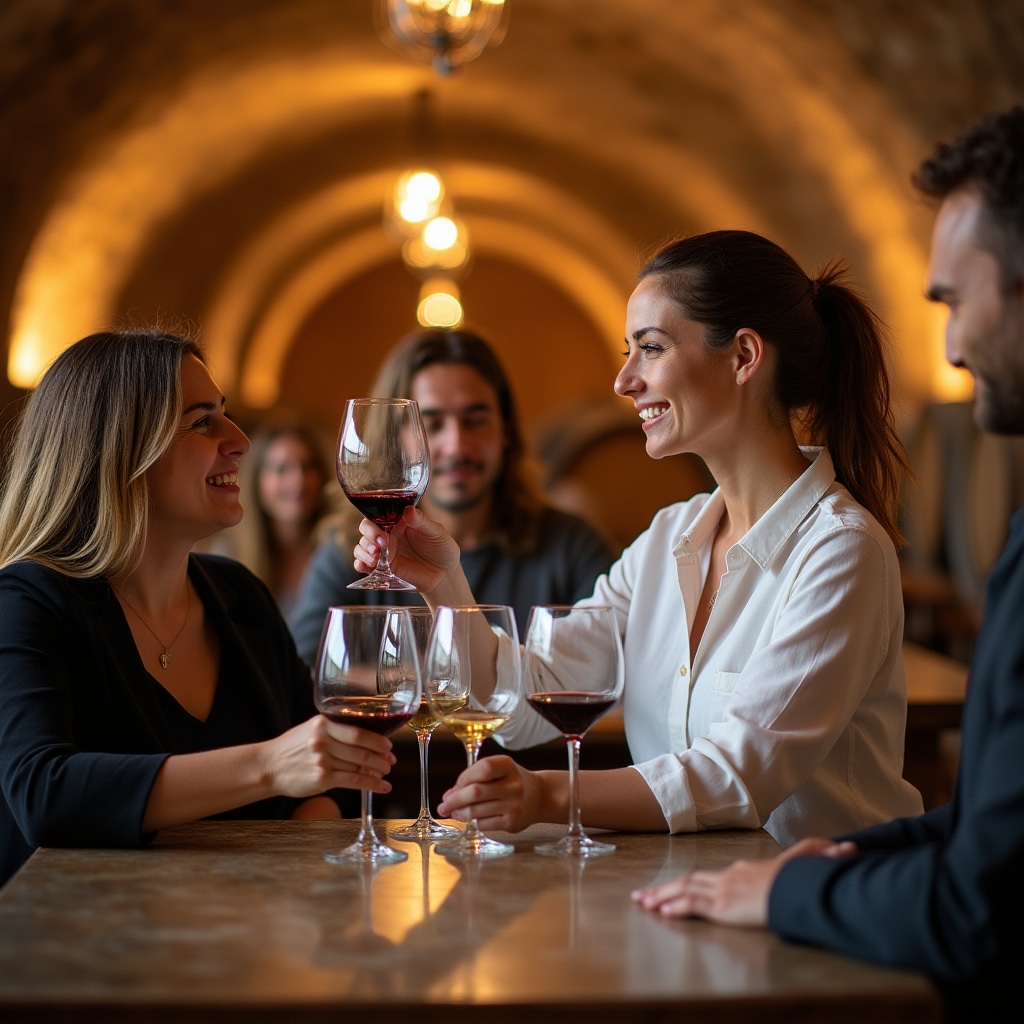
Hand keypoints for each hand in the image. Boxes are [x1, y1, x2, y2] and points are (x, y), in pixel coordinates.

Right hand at [258, 714, 397, 798]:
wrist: (269, 766)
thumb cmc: (293, 747)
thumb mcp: (312, 729)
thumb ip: (336, 729)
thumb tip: (368, 737)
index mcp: (324, 724)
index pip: (359, 732)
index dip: (378, 740)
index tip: (389, 745)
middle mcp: (323, 741)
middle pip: (362, 750)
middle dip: (381, 757)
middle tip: (391, 760)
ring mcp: (322, 761)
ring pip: (359, 766)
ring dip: (378, 771)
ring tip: (385, 773)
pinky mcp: (322, 779)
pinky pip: (353, 781)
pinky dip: (371, 785)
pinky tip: (381, 787)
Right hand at [354, 506, 460, 595]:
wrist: (445, 575)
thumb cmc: (443, 549)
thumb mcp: (436, 532)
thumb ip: (421, 521)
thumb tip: (408, 510)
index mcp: (399, 521)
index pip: (379, 515)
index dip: (376, 523)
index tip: (384, 534)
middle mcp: (389, 534)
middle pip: (366, 529)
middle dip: (368, 537)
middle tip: (381, 546)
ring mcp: (384, 551)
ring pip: (362, 546)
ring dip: (363, 551)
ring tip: (375, 559)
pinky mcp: (383, 567)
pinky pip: (364, 564)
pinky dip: (360, 564)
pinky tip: (366, 567)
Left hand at [436, 754, 543, 832]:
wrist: (540, 797)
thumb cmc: (511, 781)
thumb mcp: (498, 771)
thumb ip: (475, 778)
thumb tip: (449, 796)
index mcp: (508, 765)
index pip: (482, 768)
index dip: (463, 778)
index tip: (454, 787)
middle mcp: (514, 785)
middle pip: (476, 792)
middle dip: (455, 800)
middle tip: (443, 806)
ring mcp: (514, 805)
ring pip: (477, 811)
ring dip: (460, 813)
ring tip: (454, 812)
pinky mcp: (513, 823)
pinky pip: (484, 824)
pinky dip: (474, 822)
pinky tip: (473, 818)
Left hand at [630, 837, 857, 926]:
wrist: (796, 887)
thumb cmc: (802, 877)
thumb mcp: (811, 862)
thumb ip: (823, 854)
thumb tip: (848, 847)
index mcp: (743, 871)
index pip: (712, 877)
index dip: (693, 882)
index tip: (679, 888)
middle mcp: (727, 877)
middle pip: (690, 881)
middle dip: (665, 889)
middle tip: (644, 895)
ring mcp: (722, 891)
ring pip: (684, 891)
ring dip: (662, 897)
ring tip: (642, 903)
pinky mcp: (720, 906)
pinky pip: (691, 906)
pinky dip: (675, 907)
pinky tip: (660, 911)